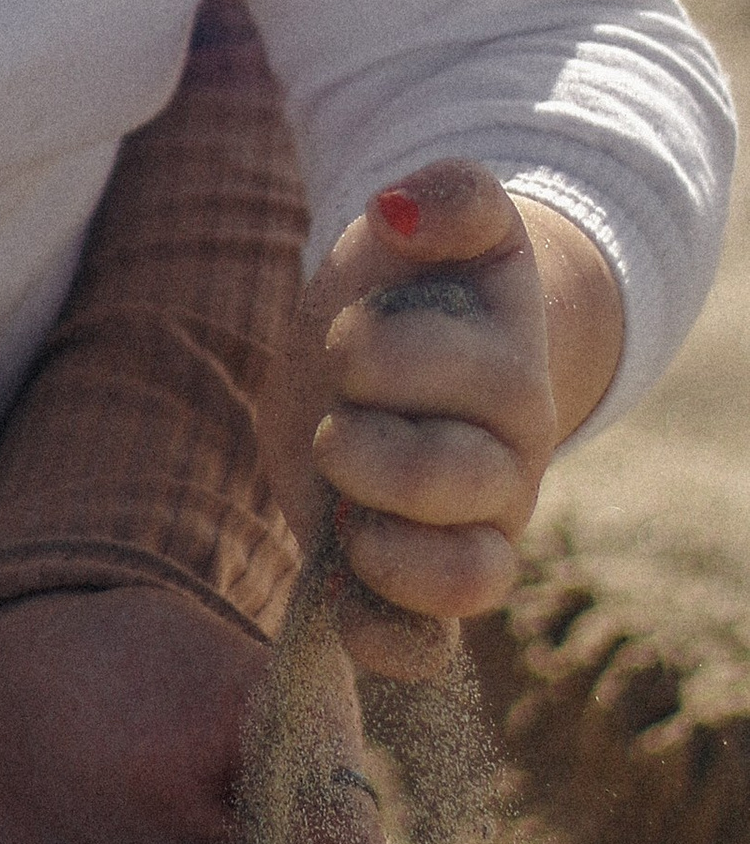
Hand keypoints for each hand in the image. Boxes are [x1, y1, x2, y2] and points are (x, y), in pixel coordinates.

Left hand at [266, 164, 614, 664]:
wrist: (397, 356)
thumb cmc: (411, 289)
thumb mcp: (432, 228)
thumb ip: (449, 196)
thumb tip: (405, 210)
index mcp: (508, 371)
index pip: (454, 373)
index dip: (373, 350)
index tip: (347, 334)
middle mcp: (507, 460)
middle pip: (447, 476)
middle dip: (358, 442)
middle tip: (335, 419)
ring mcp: (474, 531)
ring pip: (463, 577)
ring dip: (379, 545)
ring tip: (343, 506)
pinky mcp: (423, 584)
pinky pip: (427, 646)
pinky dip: (382, 636)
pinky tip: (342, 587)